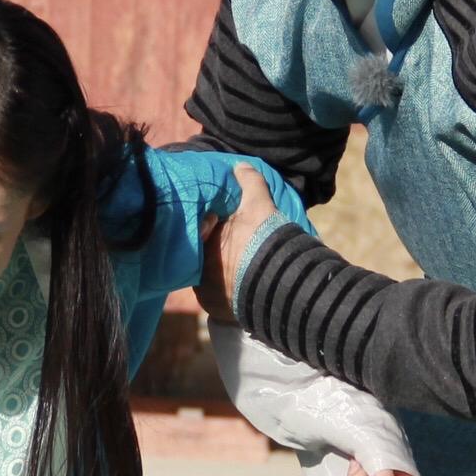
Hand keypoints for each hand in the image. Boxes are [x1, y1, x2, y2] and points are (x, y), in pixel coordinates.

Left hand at [196, 164, 278, 323]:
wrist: (279, 282)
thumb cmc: (264, 239)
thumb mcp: (260, 203)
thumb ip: (249, 182)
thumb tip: (240, 167)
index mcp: (202, 240)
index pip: (198, 230)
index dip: (209, 226)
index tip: (220, 225)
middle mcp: (196, 266)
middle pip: (199, 255)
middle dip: (210, 251)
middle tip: (231, 249)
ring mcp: (203, 289)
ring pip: (205, 277)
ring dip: (216, 273)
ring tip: (236, 270)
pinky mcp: (213, 308)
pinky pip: (212, 298)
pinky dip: (222, 293)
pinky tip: (236, 287)